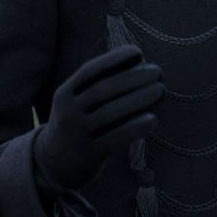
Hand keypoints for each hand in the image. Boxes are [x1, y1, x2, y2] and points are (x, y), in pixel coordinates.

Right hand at [33, 43, 162, 192]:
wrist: (55, 164)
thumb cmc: (79, 124)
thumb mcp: (78, 103)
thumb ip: (102, 86)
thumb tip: (141, 65)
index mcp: (64, 94)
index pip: (89, 71)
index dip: (113, 59)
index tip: (138, 52)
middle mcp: (67, 112)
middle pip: (102, 90)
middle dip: (132, 78)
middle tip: (157, 72)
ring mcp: (76, 135)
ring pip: (110, 113)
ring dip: (138, 99)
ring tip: (161, 90)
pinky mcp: (88, 155)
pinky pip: (115, 138)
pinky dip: (135, 127)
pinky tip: (153, 119)